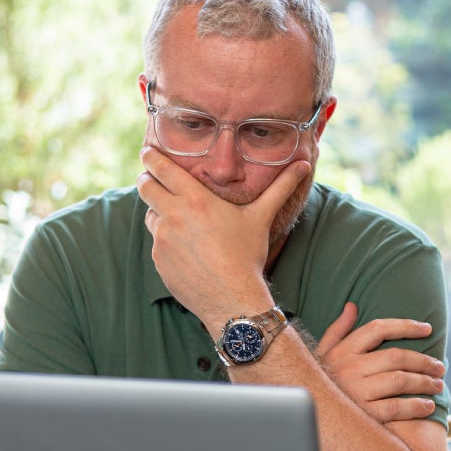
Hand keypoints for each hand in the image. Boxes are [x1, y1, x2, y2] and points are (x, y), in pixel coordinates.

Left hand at [138, 146, 309, 327]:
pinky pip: (156, 242)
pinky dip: (165, 240)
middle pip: (145, 186)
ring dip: (158, 212)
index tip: (148, 152)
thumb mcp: (261, 217)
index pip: (161, 168)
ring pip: (150, 215)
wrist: (232, 297)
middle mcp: (173, 216)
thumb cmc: (247, 255)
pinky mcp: (158, 260)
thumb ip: (281, 187)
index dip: (151, 157)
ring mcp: (163, 239)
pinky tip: (185, 248)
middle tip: (152, 178)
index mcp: (195, 199)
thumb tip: (305, 165)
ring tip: (178, 218)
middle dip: (147, 179)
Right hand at [316, 302, 445, 422]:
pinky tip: (427, 406)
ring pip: (400, 380)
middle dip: (423, 361)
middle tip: (440, 367)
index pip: (378, 329)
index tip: (427, 329)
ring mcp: (357, 392)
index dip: (406, 325)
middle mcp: (350, 368)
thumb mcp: (323, 353)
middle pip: (396, 356)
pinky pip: (396, 408)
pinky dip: (416, 406)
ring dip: (424, 382)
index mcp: (343, 351)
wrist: (309, 418)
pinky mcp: (364, 414)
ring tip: (438, 385)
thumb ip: (338, 330)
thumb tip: (352, 306)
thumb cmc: (319, 381)